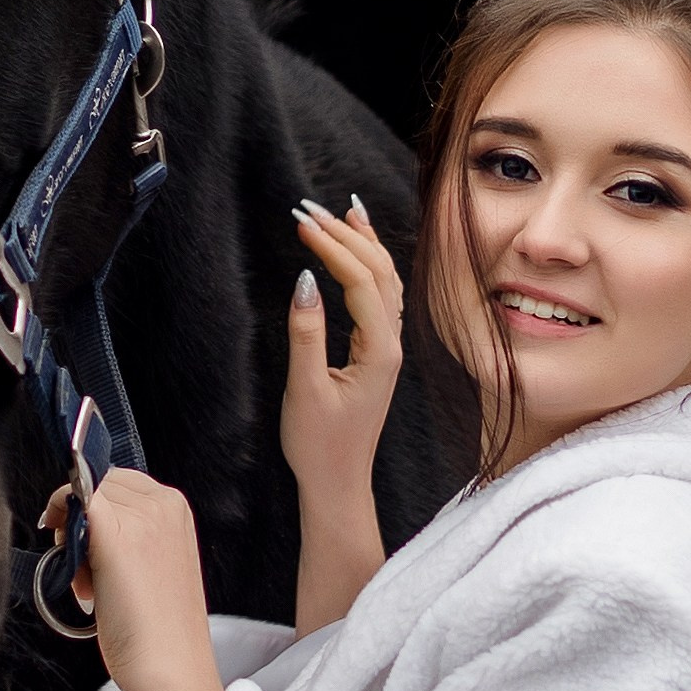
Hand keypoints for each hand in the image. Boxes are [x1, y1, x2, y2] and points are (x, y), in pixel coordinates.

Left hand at [41, 470, 223, 690]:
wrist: (169, 668)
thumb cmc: (158, 631)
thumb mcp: (155, 567)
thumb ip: (133, 538)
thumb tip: (84, 524)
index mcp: (177, 509)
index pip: (119, 483)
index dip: (94, 509)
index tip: (85, 544)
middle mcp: (164, 503)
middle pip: (99, 485)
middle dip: (81, 520)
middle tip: (81, 568)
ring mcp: (141, 516)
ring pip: (82, 495)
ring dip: (71, 532)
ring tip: (87, 582)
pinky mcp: (115, 533)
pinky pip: (72, 498)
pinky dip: (58, 515)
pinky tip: (62, 554)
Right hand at [282, 197, 403, 630]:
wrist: (338, 482)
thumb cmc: (319, 444)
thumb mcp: (304, 390)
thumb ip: (305, 334)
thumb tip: (304, 281)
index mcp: (378, 351)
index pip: (359, 281)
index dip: (331, 248)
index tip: (299, 223)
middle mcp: (391, 343)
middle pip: (378, 272)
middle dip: (345, 235)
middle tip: (307, 208)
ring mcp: (387, 347)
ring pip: (385, 280)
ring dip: (363, 243)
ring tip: (340, 212)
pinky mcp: (377, 352)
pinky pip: (381, 295)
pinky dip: (368, 265)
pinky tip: (355, 251)